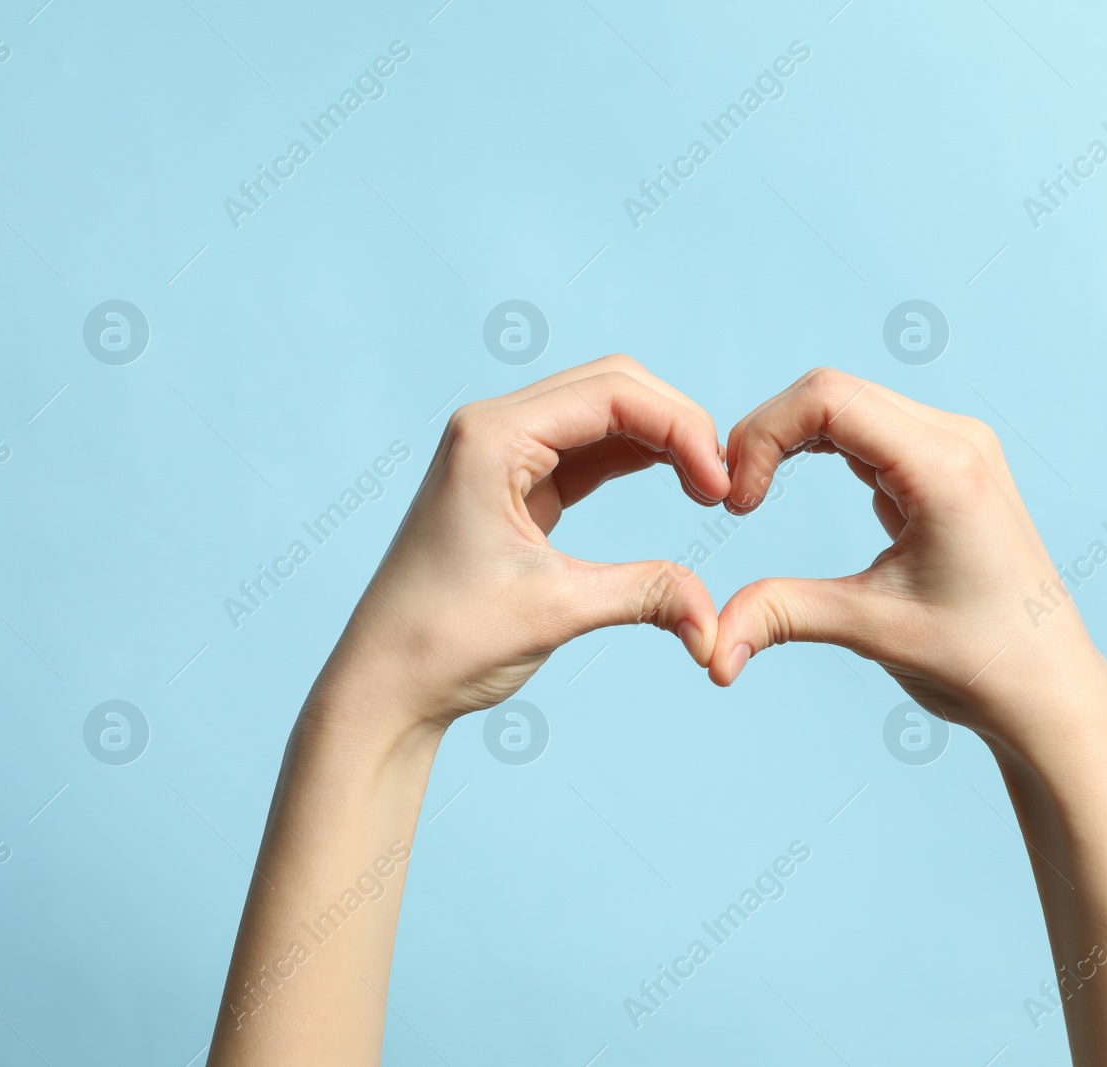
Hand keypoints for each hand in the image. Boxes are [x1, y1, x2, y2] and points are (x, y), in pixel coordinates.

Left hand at [314, 355, 730, 734]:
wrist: (384, 686)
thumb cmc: (443, 642)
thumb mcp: (556, 610)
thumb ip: (646, 594)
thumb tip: (715, 619)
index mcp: (491, 437)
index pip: (612, 393)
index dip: (680, 428)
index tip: (720, 486)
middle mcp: (493, 430)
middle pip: (612, 387)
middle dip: (676, 425)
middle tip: (723, 485)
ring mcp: (502, 454)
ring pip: (604, 415)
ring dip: (660, 441)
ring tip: (708, 488)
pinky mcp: (515, 486)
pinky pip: (588, 452)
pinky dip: (636, 462)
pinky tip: (676, 484)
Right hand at [708, 368, 1106, 746]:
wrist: (1047, 689)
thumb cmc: (979, 661)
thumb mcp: (873, 630)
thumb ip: (783, 615)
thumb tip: (710, 646)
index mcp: (945, 466)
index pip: (829, 398)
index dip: (763, 435)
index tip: (738, 503)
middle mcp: (956, 440)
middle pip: (833, 391)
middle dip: (768, 435)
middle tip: (734, 501)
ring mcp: (955, 449)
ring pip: (848, 405)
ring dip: (791, 440)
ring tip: (753, 496)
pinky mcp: (947, 468)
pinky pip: (870, 431)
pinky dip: (819, 450)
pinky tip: (787, 488)